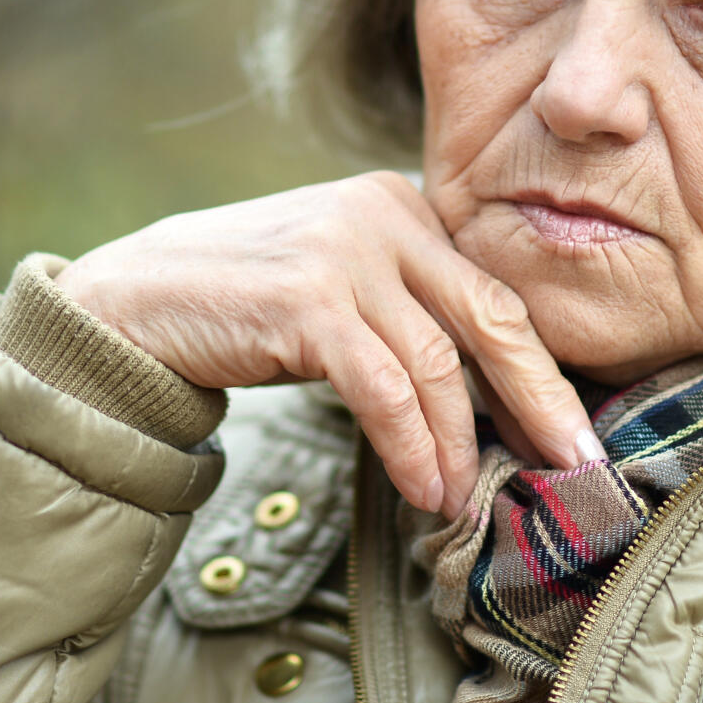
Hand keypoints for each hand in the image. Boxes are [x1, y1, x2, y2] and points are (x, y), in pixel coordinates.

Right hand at [54, 172, 603, 513]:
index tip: (570, 432)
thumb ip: (405, 310)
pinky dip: (412, 446)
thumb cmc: (239, 307)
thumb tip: (490, 399)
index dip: (539, 369)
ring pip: (439, 364)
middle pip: (492, 318)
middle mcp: (382, 212)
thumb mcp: (337, 286)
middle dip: (540, 401)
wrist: (128, 304)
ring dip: (459, 445)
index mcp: (401, 203)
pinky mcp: (309, 298)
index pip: (492, 292)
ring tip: (462, 499)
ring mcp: (345, 251)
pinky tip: (423, 488)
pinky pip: (386, 388)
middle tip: (574, 467)